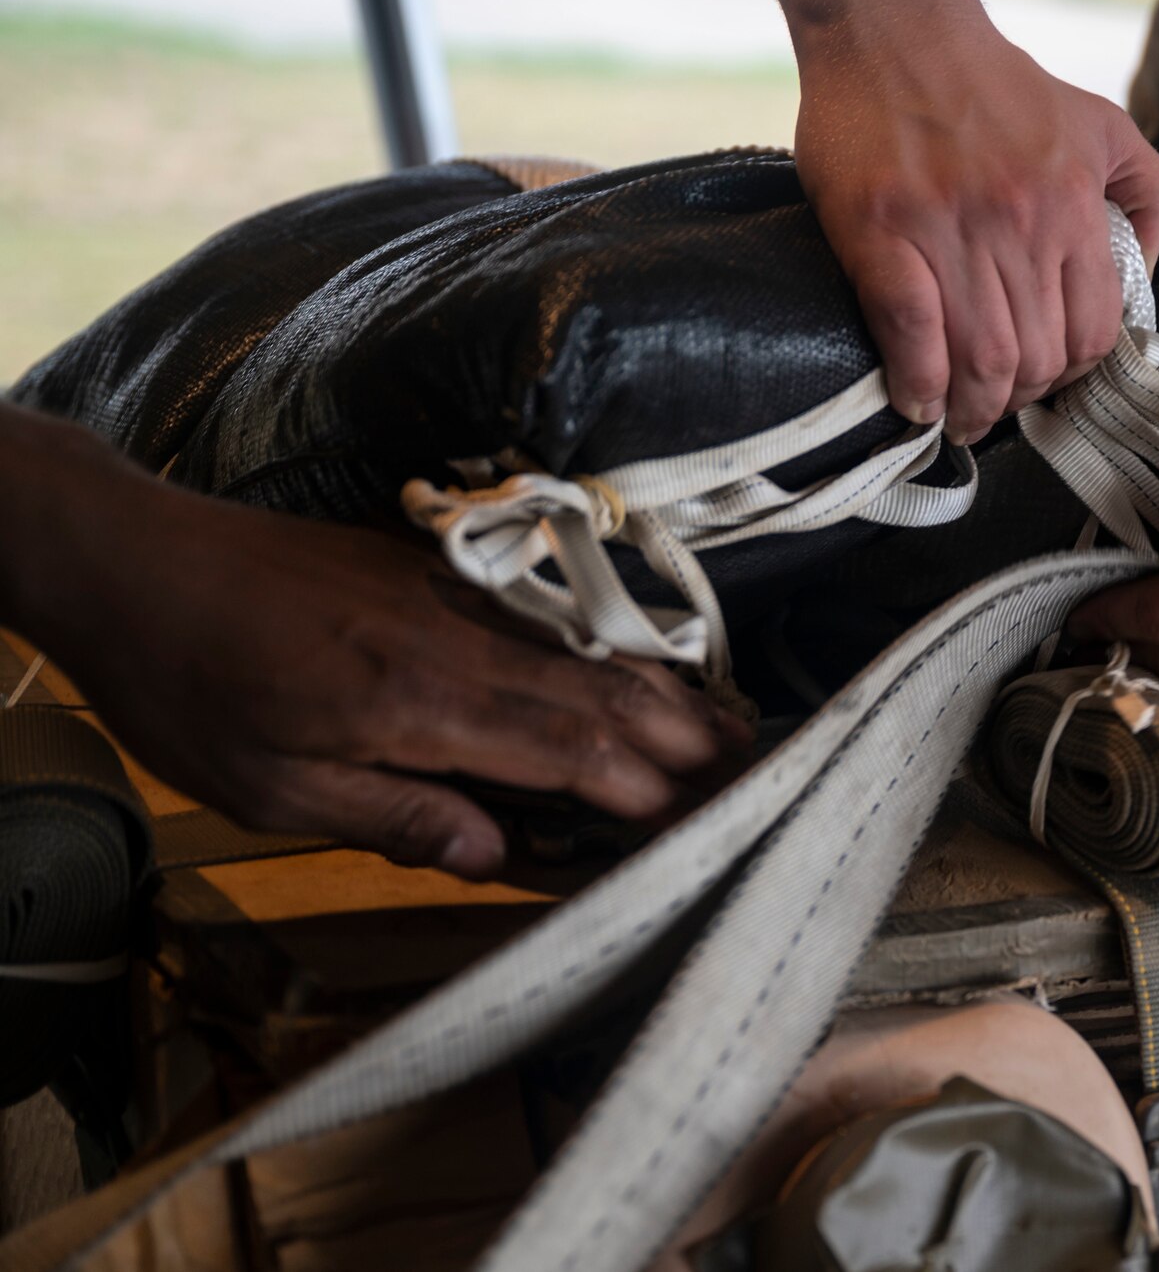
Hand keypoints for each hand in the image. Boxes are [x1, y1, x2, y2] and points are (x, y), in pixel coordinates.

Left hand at [12, 440, 750, 878]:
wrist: (139, 559)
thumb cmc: (193, 687)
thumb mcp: (272, 787)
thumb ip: (396, 817)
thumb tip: (499, 858)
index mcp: (419, 704)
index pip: (564, 751)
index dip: (641, 790)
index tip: (700, 823)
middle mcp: (458, 644)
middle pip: (599, 695)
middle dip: (684, 740)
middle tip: (760, 775)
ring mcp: (455, 600)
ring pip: (586, 651)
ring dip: (665, 694)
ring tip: (729, 729)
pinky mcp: (440, 574)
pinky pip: (551, 621)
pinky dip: (613, 652)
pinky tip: (641, 672)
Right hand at [793, 19, 1158, 441]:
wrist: (896, 31)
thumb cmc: (996, 84)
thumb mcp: (1102, 122)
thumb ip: (1148, 190)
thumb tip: (1149, 266)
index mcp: (1074, 204)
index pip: (1092, 331)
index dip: (1072, 377)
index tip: (1047, 386)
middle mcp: (1021, 222)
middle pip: (1036, 359)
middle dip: (1021, 402)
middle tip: (999, 408)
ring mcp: (949, 230)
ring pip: (979, 360)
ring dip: (973, 409)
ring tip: (962, 419)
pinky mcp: (883, 233)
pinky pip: (910, 334)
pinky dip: (918, 383)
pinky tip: (917, 402)